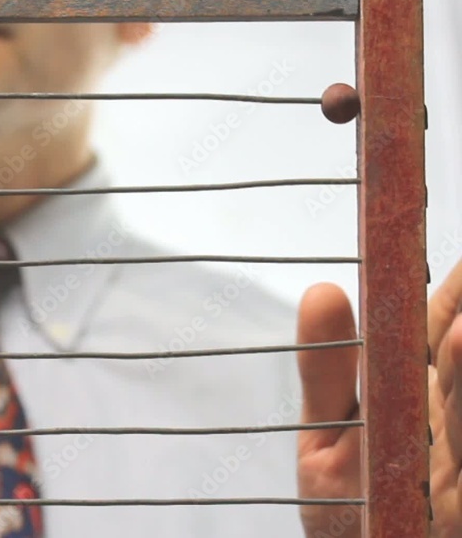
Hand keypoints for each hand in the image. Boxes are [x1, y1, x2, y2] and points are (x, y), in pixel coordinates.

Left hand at [296, 261, 461, 536]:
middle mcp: (450, 422)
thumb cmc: (348, 510)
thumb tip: (322, 290)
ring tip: (461, 333)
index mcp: (418, 397)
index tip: (457, 261)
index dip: (456, 294)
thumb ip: (328, 374)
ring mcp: (461, 467)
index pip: (445, 329)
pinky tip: (457, 376)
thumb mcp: (327, 440)